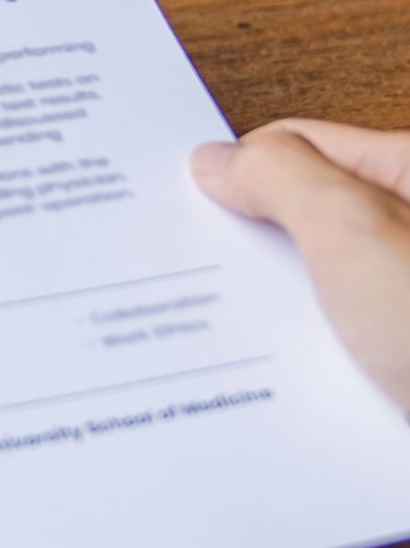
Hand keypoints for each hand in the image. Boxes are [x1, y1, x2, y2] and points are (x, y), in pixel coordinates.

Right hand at [192, 121, 409, 409]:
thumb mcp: (362, 239)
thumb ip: (284, 179)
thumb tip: (225, 160)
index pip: (304, 146)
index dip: (238, 176)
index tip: (183, 218)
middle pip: (321, 219)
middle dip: (262, 256)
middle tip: (207, 297)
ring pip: (339, 294)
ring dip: (294, 326)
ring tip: (252, 358)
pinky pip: (364, 351)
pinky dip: (330, 370)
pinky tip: (308, 401)